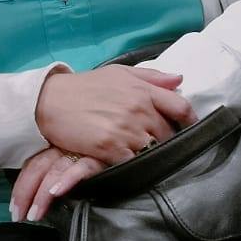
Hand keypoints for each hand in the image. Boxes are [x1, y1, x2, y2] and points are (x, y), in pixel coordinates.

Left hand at [10, 146, 104, 221]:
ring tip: (34, 214)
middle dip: (25, 192)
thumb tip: (43, 199)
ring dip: (41, 194)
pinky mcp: (102, 156)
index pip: (34, 162)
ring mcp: (85, 149)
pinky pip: (82, 168)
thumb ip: (62, 173)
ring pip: (55, 169)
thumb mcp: (79, 161)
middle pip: (39, 165)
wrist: (137, 143)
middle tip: (18, 215)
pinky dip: (67, 179)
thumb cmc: (107, 155)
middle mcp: (69, 144)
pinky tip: (56, 193)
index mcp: (61, 143)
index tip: (14, 208)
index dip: (21, 185)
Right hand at [35, 65, 195, 164]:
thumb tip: (180, 79)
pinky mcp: (110, 148)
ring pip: (153, 151)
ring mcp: (126, 129)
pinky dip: (135, 167)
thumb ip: (151, 77)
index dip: (190, 121)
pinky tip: (130, 165)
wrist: (50, 100)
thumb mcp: (119, 73)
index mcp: (143, 90)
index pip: (181, 107)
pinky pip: (134, 163)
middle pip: (168, 134)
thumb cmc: (84, 86)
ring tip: (145, 158)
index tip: (189, 129)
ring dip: (151, 156)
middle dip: (166, 141)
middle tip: (158, 146)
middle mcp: (139, 109)